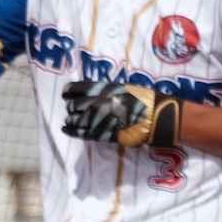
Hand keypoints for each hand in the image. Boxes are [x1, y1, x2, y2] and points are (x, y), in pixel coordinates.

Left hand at [61, 79, 180, 147]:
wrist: (155, 118)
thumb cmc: (143, 99)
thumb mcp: (123, 87)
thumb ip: (105, 90)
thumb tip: (93, 93)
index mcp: (101, 90)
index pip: (75, 89)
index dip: (68, 92)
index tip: (66, 95)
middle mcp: (95, 104)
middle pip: (73, 106)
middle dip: (72, 107)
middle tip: (73, 109)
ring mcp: (97, 120)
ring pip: (74, 120)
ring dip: (71, 119)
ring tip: (71, 120)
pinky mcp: (101, 134)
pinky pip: (80, 133)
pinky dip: (71, 131)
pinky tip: (66, 129)